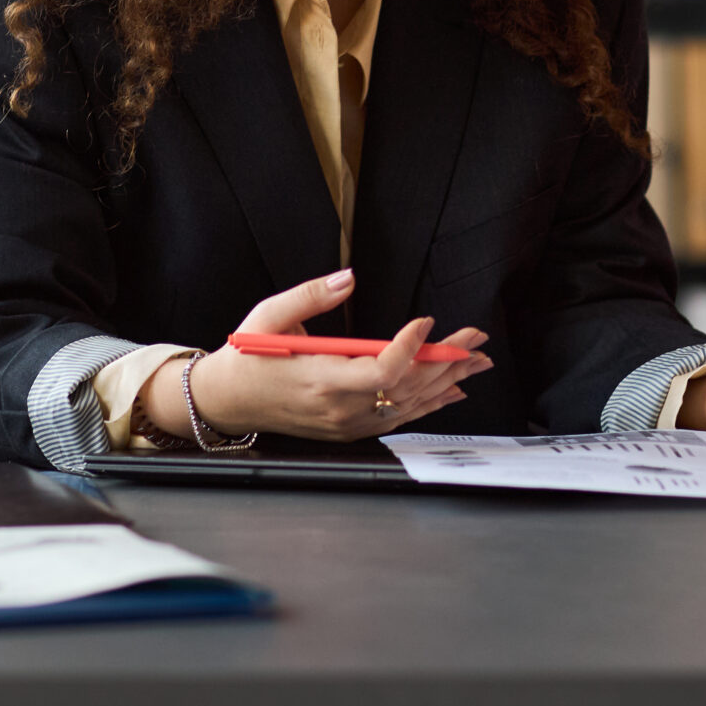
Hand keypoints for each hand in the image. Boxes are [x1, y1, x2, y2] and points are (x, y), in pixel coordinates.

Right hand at [158, 268, 491, 443]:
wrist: (230, 400)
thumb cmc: (250, 357)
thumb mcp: (270, 315)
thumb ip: (312, 295)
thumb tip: (349, 277)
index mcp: (320, 378)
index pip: (380, 371)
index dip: (410, 349)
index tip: (426, 322)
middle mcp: (339, 407)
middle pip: (406, 388)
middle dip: (446, 361)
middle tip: (475, 338)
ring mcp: (347, 422)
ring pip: (408, 405)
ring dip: (446, 382)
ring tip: (476, 360)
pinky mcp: (350, 428)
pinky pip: (398, 418)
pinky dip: (428, 403)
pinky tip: (450, 391)